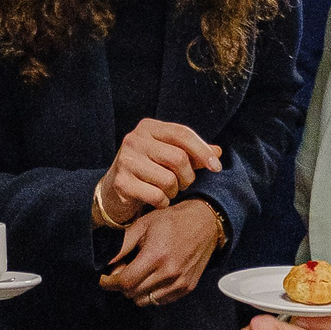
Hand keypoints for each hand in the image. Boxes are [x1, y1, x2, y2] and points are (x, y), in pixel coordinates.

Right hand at [93, 118, 221, 221]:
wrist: (113, 192)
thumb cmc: (147, 171)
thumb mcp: (168, 156)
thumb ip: (192, 153)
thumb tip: (217, 152)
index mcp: (148, 127)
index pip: (182, 133)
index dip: (203, 151)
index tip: (216, 168)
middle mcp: (135, 139)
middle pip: (178, 158)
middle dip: (187, 177)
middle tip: (182, 184)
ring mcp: (126, 160)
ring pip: (169, 180)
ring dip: (173, 191)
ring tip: (166, 191)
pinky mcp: (121, 182)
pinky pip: (156, 195)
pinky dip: (162, 202)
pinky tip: (156, 200)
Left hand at [99, 199, 221, 306]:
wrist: (204, 224)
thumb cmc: (172, 221)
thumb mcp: (143, 225)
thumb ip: (122, 246)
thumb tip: (104, 263)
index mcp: (156, 256)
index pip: (125, 282)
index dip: (110, 283)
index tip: (104, 279)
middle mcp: (169, 273)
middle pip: (132, 293)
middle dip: (121, 285)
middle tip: (121, 271)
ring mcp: (180, 283)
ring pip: (145, 301)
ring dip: (136, 291)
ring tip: (138, 274)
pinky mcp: (187, 288)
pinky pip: (160, 301)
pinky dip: (151, 293)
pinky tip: (152, 277)